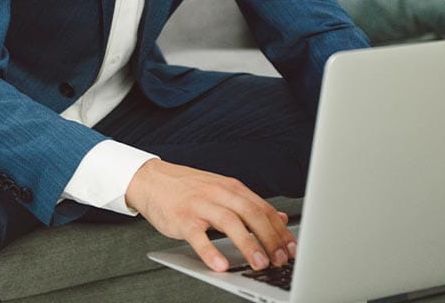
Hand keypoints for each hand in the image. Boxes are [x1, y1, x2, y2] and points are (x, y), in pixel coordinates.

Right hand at [125, 158, 295, 272]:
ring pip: (229, 222)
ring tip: (259, 264)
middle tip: (281, 259)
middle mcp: (218, 193)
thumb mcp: (222, 189)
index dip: (280, 230)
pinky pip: (198, 236)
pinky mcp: (182, 219)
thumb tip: (280, 218)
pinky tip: (220, 265)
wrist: (152, 180)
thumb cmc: (189, 188)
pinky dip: (210, 251)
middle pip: (251, 213)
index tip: (292, 249)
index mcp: (231, 187)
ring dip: (248, 244)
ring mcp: (200, 205)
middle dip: (269, 238)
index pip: (262, 208)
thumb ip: (249, 204)